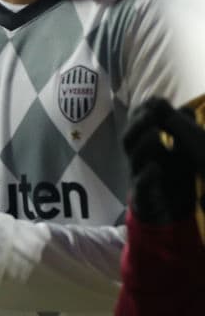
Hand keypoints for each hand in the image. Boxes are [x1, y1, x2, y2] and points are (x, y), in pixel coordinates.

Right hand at [123, 98, 204, 223]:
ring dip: (143, 143)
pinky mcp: (145, 197)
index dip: (142, 112)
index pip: (137, 125)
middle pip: (128, 138)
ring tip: (155, 133)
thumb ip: (182, 133)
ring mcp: (140, 177)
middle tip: (152, 113)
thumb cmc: (175, 180)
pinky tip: (156, 168)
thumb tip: (185, 108)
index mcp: (147, 147)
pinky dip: (147, 176)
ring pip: (132, 158)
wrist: (173, 214)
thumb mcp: (183, 153)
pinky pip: (140, 185)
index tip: (155, 101)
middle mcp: (140, 159)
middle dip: (138, 123)